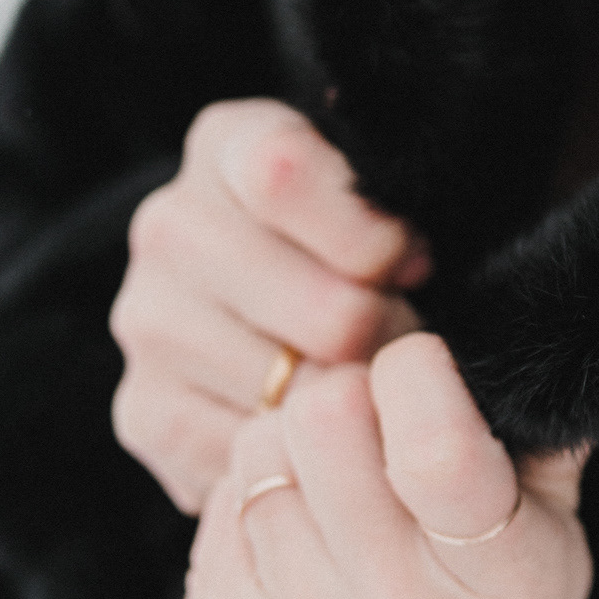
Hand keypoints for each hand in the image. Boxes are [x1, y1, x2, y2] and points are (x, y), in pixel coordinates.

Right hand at [111, 100, 428, 513]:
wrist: (310, 327)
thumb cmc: (380, 247)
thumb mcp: (402, 199)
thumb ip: (426, 199)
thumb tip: (458, 257)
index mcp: (231, 143)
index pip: (284, 172)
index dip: (371, 233)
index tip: (420, 260)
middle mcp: (170, 222)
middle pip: (300, 295)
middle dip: (377, 331)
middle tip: (407, 339)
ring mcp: (145, 317)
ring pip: (280, 381)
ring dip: (347, 398)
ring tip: (373, 385)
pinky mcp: (140, 409)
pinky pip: (241, 450)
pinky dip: (300, 454)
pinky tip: (325, 432)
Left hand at [172, 333, 591, 598]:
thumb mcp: (547, 534)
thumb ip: (539, 440)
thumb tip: (523, 351)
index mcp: (500, 582)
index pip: (436, 447)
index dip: (416, 371)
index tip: (419, 367)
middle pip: (323, 418)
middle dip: (342, 393)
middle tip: (365, 420)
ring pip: (260, 449)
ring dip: (290, 444)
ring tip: (330, 486)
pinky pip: (216, 504)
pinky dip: (250, 497)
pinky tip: (291, 533)